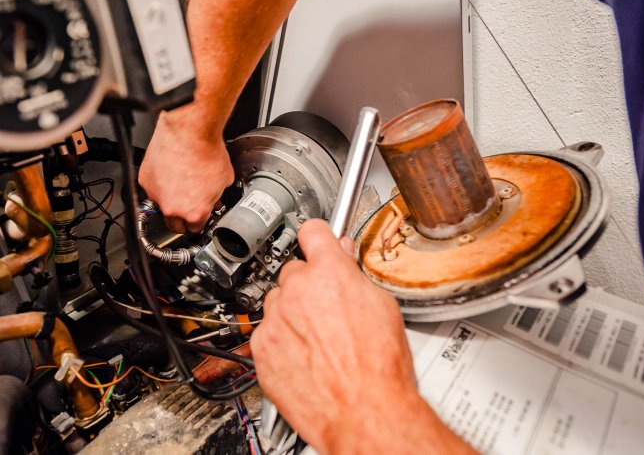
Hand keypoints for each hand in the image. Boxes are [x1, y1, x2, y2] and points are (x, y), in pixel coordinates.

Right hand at [138, 107, 233, 232]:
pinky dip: (160, 183)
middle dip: (183, 219)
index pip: (195, 229)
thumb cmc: (207, 151)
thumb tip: (214, 198)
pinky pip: (152, 188)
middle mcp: (173, 207)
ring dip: (170, 198)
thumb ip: (216, 196)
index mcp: (194, 212)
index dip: (200, 222)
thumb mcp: (224, 180)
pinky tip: (170, 171)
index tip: (200, 217)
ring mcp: (156, 195)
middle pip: (175, 225)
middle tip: (188, 205)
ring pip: (162, 205)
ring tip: (180, 180)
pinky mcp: (145, 180)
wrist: (189, 131)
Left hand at [251, 220, 473, 453]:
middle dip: (308, 285)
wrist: (363, 411)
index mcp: (330, 272)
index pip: (312, 231)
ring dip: (292, 313)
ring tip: (318, 339)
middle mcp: (297, 289)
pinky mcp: (261, 346)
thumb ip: (354, 276)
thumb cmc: (379, 366)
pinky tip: (305, 356)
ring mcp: (275, 317)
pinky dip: (280, 341)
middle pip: (294, 271)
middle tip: (326, 309)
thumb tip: (344, 259)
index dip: (317, 236)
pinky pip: (266, 332)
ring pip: (277, 302)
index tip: (315, 240)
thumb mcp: (382, 306)